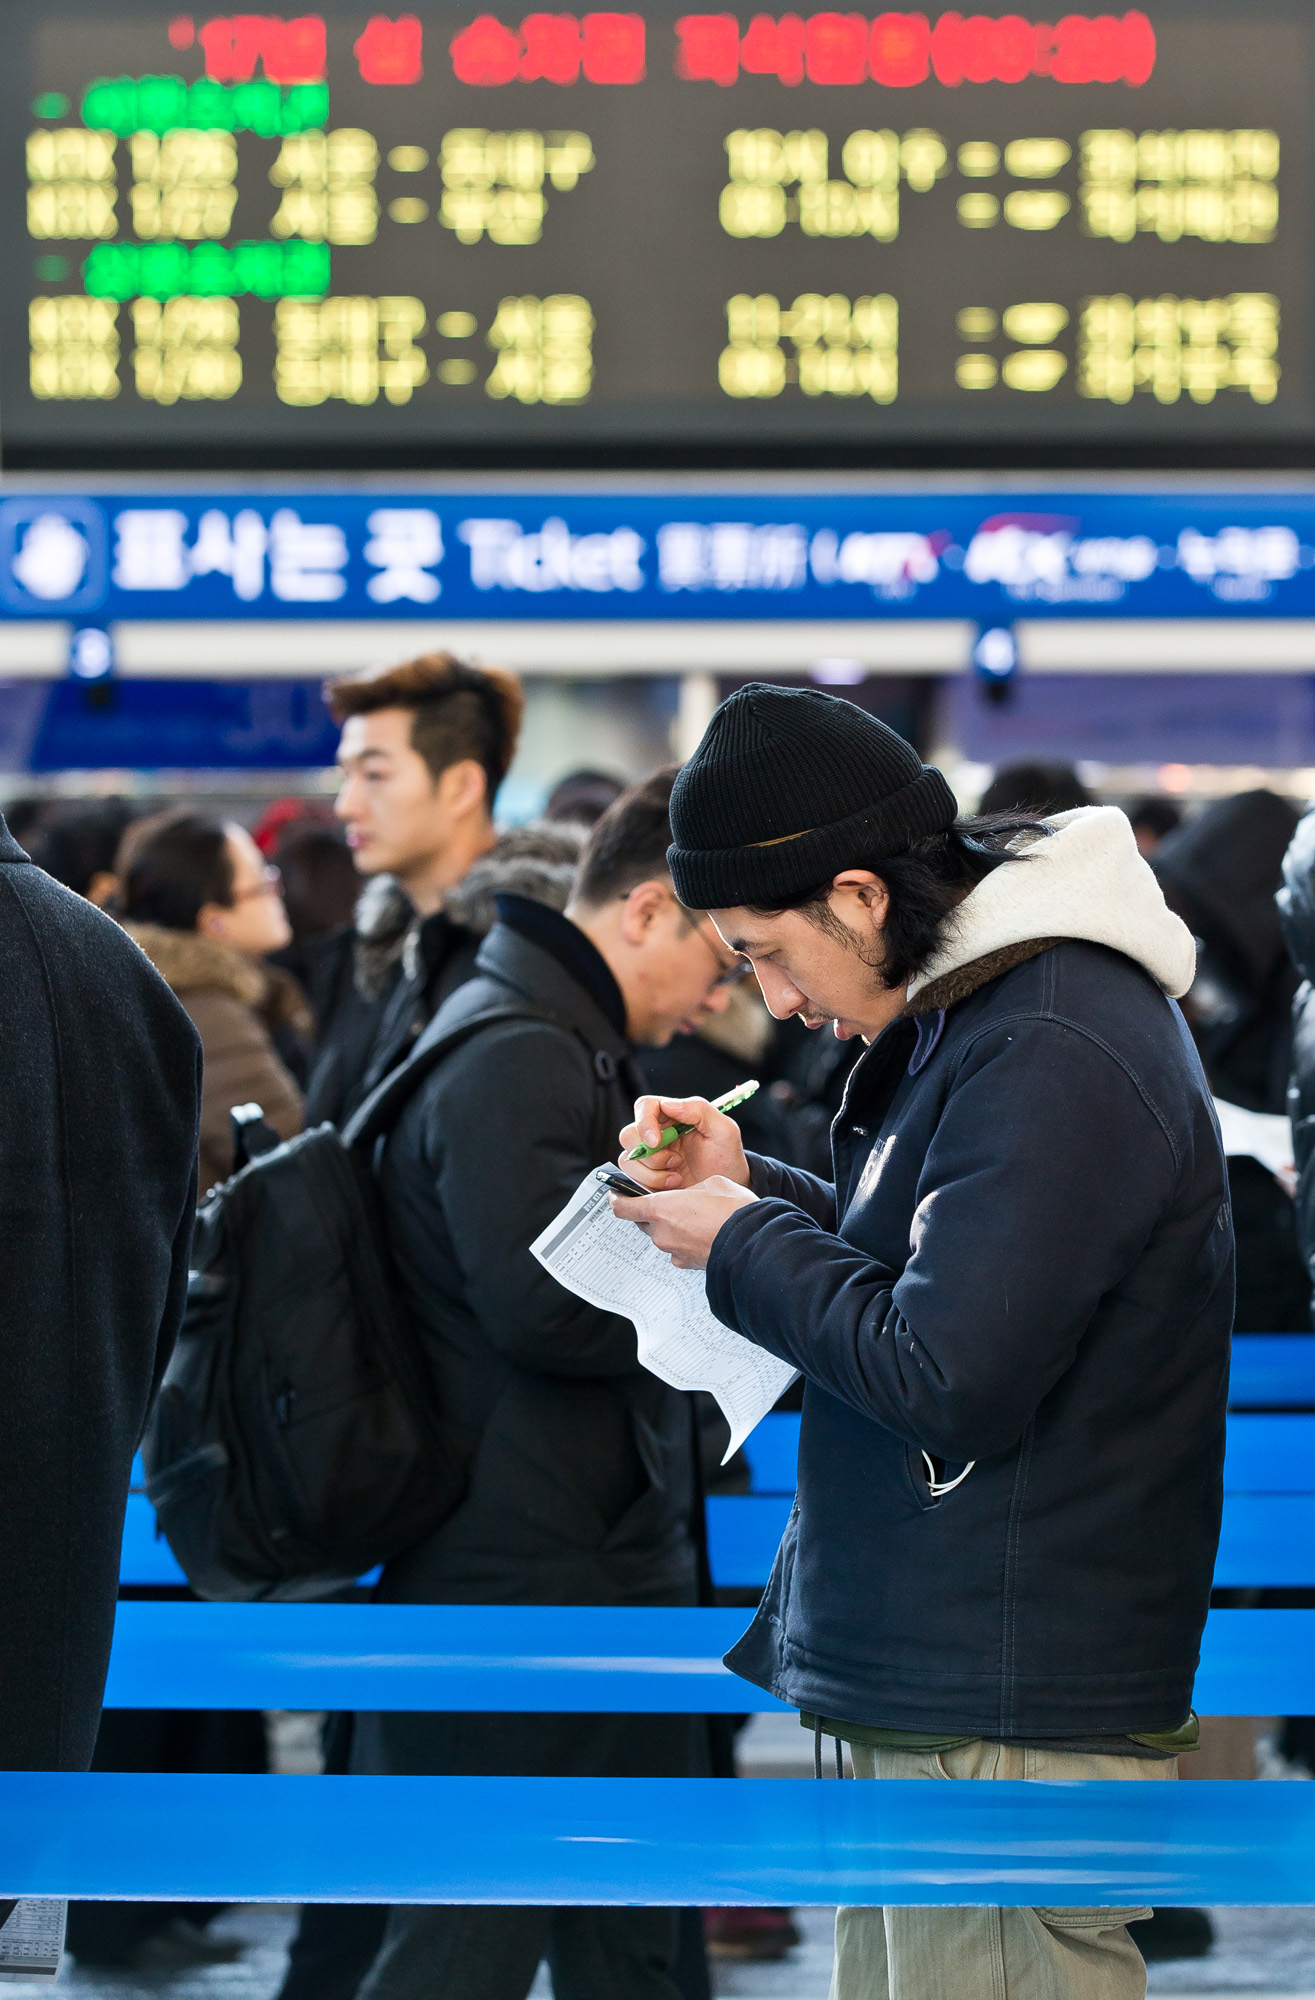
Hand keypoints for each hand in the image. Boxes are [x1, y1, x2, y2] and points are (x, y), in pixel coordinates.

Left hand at [608, 1176, 756, 1268]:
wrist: (754, 1243)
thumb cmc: (734, 1210)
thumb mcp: (711, 1183)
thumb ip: (690, 1190)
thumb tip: (689, 1197)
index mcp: (660, 1209)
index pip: (622, 1207)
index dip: (617, 1199)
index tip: (616, 1193)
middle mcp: (661, 1234)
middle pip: (642, 1221)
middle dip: (651, 1211)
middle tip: (666, 1200)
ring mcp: (674, 1252)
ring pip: (662, 1235)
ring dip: (671, 1226)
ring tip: (694, 1217)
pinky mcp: (687, 1264)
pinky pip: (677, 1248)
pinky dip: (684, 1240)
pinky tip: (703, 1232)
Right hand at [618, 1095, 751, 1191]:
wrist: (728, 1189)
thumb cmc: (727, 1158)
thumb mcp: (724, 1130)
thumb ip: (699, 1109)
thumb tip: (668, 1104)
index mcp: (672, 1116)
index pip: (644, 1107)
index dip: (644, 1122)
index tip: (656, 1141)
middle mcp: (657, 1134)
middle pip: (628, 1135)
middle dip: (648, 1153)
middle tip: (674, 1162)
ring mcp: (649, 1157)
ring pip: (628, 1160)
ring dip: (651, 1172)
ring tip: (676, 1176)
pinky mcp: (646, 1178)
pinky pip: (632, 1180)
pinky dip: (651, 1185)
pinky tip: (672, 1186)